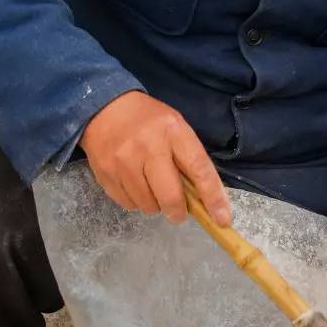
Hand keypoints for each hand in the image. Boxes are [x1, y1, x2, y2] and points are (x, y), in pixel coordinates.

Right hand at [80, 91, 230, 225]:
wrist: (104, 108)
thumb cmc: (148, 121)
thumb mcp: (175, 128)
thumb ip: (189, 159)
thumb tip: (204, 200)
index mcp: (173, 132)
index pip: (199, 169)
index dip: (213, 197)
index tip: (222, 219)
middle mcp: (148, 147)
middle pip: (170, 196)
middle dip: (178, 211)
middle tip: (178, 211)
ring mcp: (123, 161)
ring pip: (147, 205)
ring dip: (154, 204)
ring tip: (151, 186)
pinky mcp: (105, 173)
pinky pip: (128, 204)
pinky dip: (136, 201)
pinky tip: (134, 184)